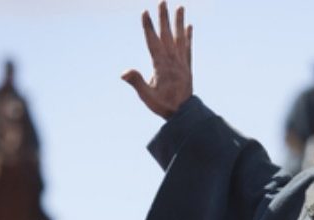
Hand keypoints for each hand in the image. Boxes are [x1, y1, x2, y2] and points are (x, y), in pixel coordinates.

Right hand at [123, 2, 192, 118]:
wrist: (184, 114)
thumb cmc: (163, 106)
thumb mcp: (147, 97)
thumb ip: (137, 83)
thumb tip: (124, 72)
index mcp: (162, 66)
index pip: (153, 42)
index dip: (148, 27)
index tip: (145, 12)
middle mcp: (173, 61)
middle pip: (167, 35)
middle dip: (164, 18)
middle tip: (162, 1)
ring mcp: (182, 63)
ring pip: (180, 38)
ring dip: (179, 22)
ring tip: (180, 7)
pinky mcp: (187, 67)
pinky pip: (188, 48)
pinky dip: (188, 37)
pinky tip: (189, 26)